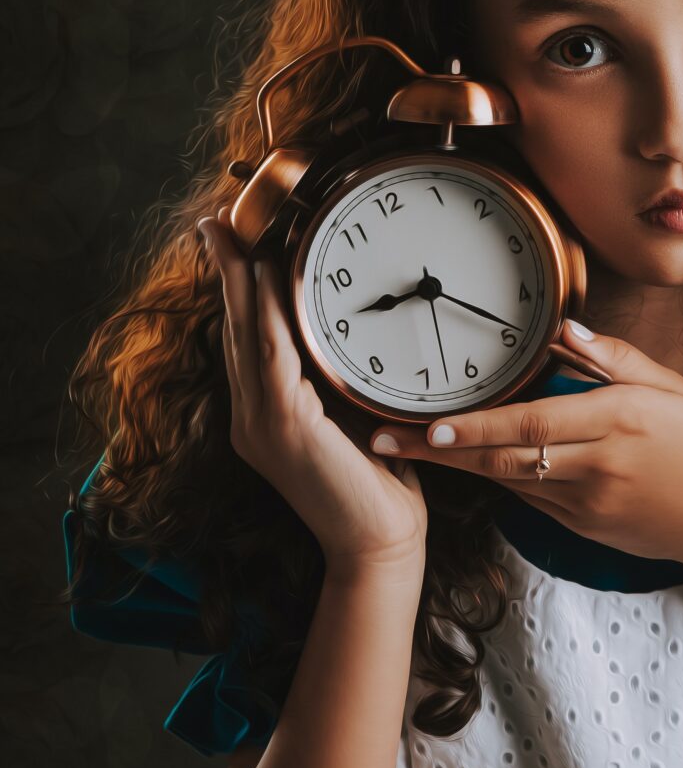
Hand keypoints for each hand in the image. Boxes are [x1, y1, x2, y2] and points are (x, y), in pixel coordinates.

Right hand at [199, 205, 427, 575]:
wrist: (379, 545)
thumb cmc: (378, 488)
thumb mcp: (357, 422)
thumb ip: (342, 384)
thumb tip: (354, 338)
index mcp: (265, 416)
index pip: (245, 341)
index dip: (236, 292)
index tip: (233, 245)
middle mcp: (252, 418)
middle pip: (232, 330)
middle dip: (225, 273)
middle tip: (218, 223)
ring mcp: (261, 425)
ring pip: (245, 337)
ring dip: (238, 283)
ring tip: (233, 237)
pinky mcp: (282, 429)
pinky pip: (270, 358)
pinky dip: (264, 316)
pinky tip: (261, 282)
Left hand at [368, 322, 682, 572]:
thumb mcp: (673, 389)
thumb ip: (615, 359)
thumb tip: (565, 332)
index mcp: (619, 421)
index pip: (534, 423)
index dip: (478, 427)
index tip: (434, 425)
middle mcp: (598, 464)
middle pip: (504, 458)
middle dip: (442, 450)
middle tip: (386, 438)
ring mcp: (588, 502)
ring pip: (510, 482)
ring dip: (460, 466)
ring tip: (409, 448)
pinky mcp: (586, 527)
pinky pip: (532, 499)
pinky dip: (501, 480)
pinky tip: (471, 465)